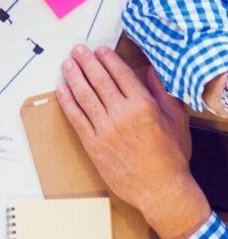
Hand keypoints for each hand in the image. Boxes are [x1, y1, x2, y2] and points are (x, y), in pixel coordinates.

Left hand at [58, 44, 209, 238]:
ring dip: (74, 77)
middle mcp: (121, 115)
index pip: (120, 75)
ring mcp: (104, 130)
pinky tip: (61, 90)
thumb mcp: (176, 120)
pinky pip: (76, 118)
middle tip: (77, 50)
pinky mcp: (92, 144)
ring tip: (67, 64)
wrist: (159, 187)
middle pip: (99, 81)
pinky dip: (67, 102)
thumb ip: (162, 93)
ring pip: (84, 97)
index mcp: (143, 106)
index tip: (99, 50)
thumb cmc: (171, 156)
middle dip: (86, 62)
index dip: (107, 60)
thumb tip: (151, 72)